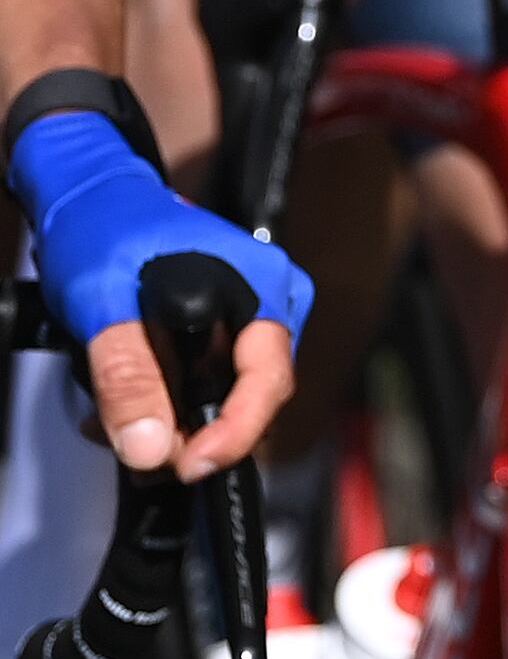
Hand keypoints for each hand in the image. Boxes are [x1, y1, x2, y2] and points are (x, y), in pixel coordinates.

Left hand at [7, 103, 306, 478]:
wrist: (86, 191)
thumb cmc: (102, 228)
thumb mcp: (102, 304)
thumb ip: (128, 378)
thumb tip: (152, 452)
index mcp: (264, 288)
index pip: (268, 382)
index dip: (233, 433)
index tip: (187, 468)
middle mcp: (271, 301)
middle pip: (247, 396)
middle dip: (191, 433)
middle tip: (137, 453)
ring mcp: (247, 315)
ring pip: (219, 395)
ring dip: (168, 420)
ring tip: (110, 422)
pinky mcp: (219, 327)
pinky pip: (203, 380)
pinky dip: (163, 401)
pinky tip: (120, 404)